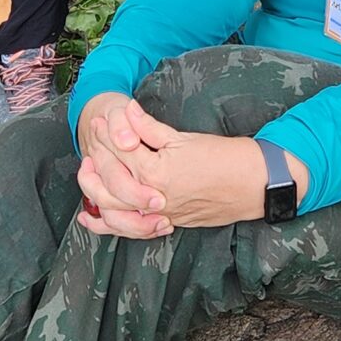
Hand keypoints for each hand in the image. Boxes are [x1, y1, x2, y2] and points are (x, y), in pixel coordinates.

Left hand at [72, 94, 274, 233]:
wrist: (253, 184)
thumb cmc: (224, 157)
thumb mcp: (183, 138)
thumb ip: (149, 128)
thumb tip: (127, 111)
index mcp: (155, 172)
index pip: (119, 151)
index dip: (107, 132)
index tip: (100, 119)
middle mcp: (151, 197)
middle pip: (108, 179)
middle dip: (97, 156)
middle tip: (94, 138)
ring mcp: (157, 214)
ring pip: (110, 207)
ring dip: (93, 189)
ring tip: (87, 170)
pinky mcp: (166, 223)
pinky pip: (127, 229)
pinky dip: (106, 225)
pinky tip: (89, 218)